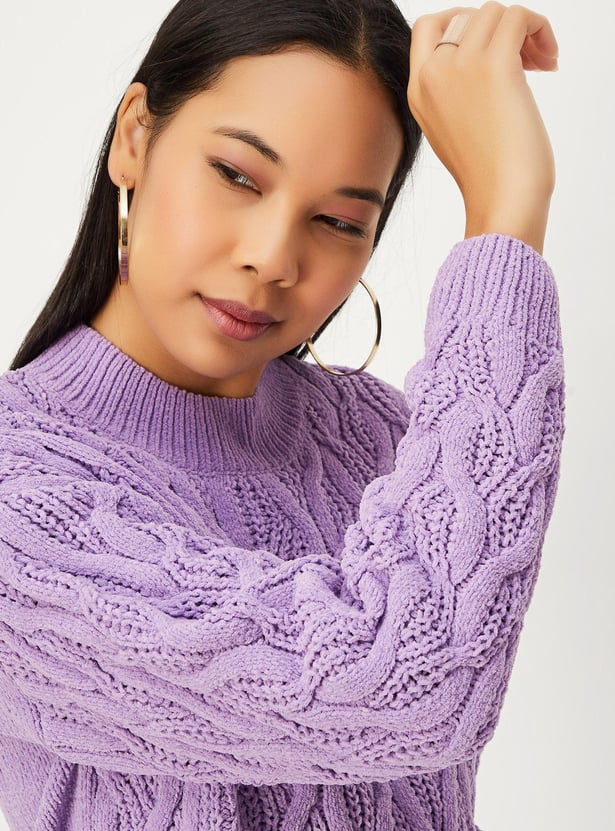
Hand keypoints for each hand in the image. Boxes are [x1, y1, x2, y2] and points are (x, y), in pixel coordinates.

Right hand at [407, 2, 558, 252]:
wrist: (501, 200)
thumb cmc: (487, 177)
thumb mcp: (454, 130)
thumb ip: (454, 93)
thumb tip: (488, 59)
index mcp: (418, 91)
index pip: (428, 27)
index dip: (463, 24)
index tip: (490, 47)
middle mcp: (432, 74)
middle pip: (466, 14)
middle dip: (498, 28)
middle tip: (525, 59)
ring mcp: (460, 67)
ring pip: (495, 11)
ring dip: (524, 29)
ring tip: (540, 62)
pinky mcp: (495, 66)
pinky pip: (520, 17)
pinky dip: (540, 30)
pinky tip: (549, 62)